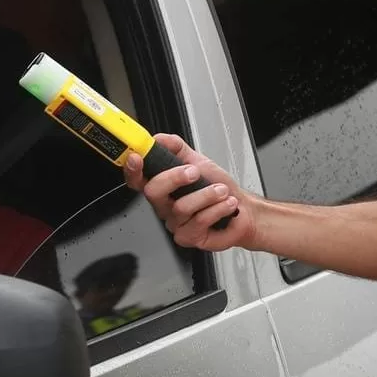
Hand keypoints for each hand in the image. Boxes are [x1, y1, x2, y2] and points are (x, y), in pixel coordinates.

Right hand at [123, 133, 258, 251]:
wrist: (244, 210)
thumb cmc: (220, 189)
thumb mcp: (199, 161)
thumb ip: (176, 148)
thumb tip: (158, 139)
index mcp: (163, 186)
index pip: (137, 179)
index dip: (132, 169)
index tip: (137, 157)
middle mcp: (165, 205)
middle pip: (152, 192)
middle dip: (175, 177)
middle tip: (195, 172)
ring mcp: (175, 223)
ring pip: (181, 207)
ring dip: (207, 194)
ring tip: (222, 191)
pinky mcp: (188, 237)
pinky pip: (198, 221)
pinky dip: (217, 208)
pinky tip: (226, 204)